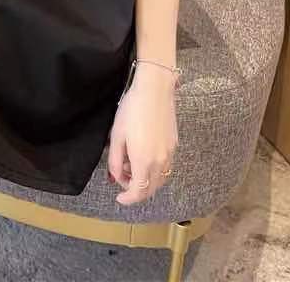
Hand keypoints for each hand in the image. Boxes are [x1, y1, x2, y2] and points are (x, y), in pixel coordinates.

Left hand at [107, 63, 178, 204]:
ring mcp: (170, 154)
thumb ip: (115, 160)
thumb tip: (116, 176)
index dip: (128, 199)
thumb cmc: (132, 110)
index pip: (138, 192)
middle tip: (121, 177)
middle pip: (151, 189)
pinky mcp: (174, 145)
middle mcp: (160, 162)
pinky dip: (154, 170)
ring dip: (145, 180)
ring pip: (159, 179)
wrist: (154, 91)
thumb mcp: (116, 135)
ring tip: (130, 164)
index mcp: (144, 161)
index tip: (119, 198)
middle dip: (135, 189)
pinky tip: (143, 156)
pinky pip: (165, 167)